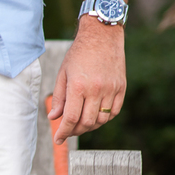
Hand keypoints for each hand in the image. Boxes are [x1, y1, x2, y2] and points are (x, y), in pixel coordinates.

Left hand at [48, 18, 125, 144]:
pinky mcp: (121, 87)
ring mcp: (111, 89)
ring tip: (81, 123)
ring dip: (90, 127)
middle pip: (86, 123)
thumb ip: (59, 98)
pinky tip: (95, 116)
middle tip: (68, 131)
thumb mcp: (63, 74)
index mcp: (78, 87)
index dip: (63, 133)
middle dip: (75, 131)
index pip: (71, 119)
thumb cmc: (79, 54)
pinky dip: (104, 119)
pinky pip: (114, 112)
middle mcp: (96, 89)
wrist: (102, 35)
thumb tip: (53, 118)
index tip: (58, 139)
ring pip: (101, 120)